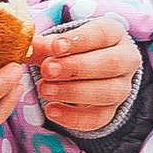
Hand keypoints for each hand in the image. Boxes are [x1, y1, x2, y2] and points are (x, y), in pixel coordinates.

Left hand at [30, 18, 141, 136]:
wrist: (88, 71)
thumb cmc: (74, 49)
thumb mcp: (61, 42)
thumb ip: (45, 45)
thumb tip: (26, 47)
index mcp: (115, 34)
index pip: (103, 34)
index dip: (80, 40)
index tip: (56, 46)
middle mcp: (126, 60)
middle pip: (110, 64)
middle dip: (76, 68)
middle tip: (47, 70)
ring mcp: (122, 87)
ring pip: (107, 92)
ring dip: (73, 92)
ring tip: (45, 90)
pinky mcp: (112, 111)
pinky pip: (99, 118)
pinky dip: (74, 117)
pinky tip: (51, 110)